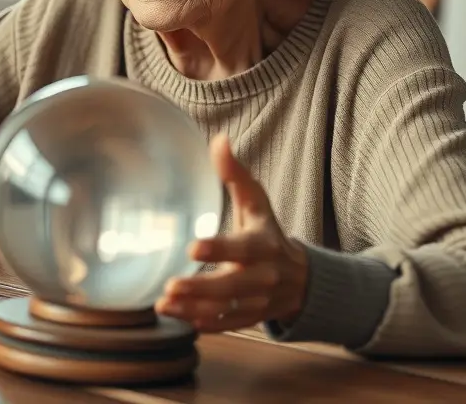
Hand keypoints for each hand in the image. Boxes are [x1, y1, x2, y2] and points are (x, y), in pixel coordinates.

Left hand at [154, 134, 309, 332]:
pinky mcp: (249, 318)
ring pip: (225, 309)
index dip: (218, 248)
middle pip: (231, 285)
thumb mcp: (256, 203)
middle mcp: (262, 275)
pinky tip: (179, 317)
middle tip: (170, 285)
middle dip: (201, 288)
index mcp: (262, 245)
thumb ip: (235, 175)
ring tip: (164, 303)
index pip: (241, 247)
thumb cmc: (267, 233)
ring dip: (193, 309)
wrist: (302, 279)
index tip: (193, 247)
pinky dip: (204, 324)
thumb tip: (219, 140)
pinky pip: (227, 324)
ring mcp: (257, 300)